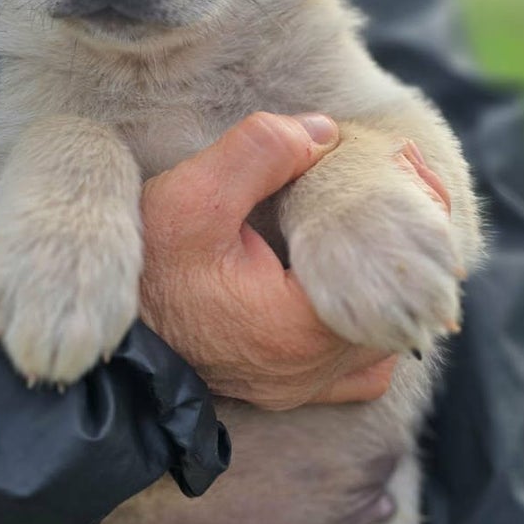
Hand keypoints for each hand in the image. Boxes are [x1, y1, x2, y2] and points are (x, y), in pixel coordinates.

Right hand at [140, 112, 403, 408]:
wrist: (107, 340)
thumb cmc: (144, 272)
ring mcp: (302, 388)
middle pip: (401, 308)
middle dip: (407, 246)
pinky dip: (365, 329)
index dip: (416, 215)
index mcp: (302, 330)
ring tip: (376, 230)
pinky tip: (348, 285)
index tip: (404, 168)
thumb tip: (325, 132)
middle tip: (403, 186)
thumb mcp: (191, 197)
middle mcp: (312, 372)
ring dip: (387, 288)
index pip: (398, 275)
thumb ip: (260, 153)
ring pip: (384, 340)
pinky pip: (357, 368)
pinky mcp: (286, 390)